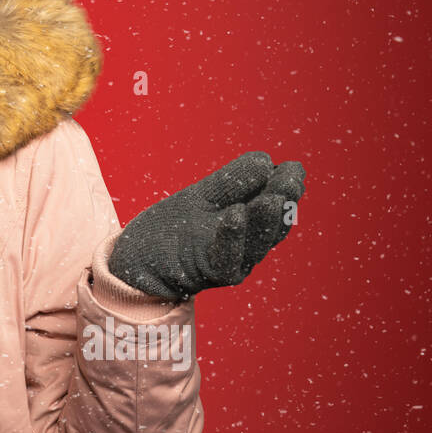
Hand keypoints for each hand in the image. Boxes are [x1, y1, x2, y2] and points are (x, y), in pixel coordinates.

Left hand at [107, 151, 305, 300]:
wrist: (138, 258)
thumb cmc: (173, 226)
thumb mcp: (203, 196)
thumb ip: (231, 181)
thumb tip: (266, 160)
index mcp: (249, 224)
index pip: (276, 206)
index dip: (286, 188)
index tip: (293, 167)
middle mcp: (247, 246)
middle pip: (272, 225)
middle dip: (284, 200)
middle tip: (292, 177)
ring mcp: (232, 261)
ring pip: (255, 243)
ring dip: (264, 219)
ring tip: (271, 197)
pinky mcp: (210, 272)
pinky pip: (226, 257)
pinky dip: (232, 237)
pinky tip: (236, 214)